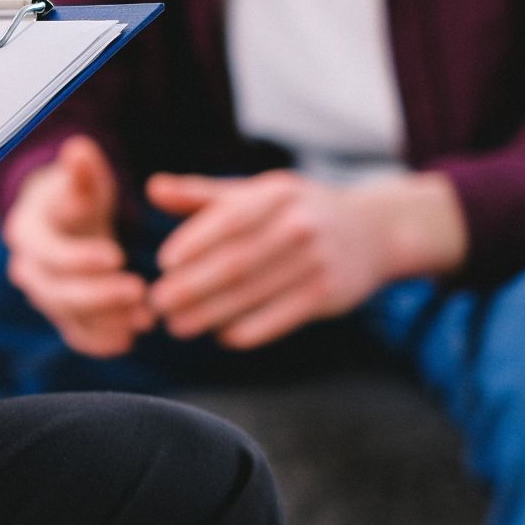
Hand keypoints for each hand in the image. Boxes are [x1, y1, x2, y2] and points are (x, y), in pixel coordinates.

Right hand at [2, 135, 153, 356]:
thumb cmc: (75, 195)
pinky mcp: (62, 315)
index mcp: (26, 233)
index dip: (79, 258)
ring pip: (69, 317)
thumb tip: (79, 150)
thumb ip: (82, 172)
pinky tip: (130, 339)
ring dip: (106, 320)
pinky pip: (77, 334)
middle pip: (57, 292)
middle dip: (98, 296)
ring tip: (145, 317)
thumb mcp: (81, 180)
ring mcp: (44, 296)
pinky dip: (102, 341)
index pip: (48, 252)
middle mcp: (28, 270)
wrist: (67, 221)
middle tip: (139, 291)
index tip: (116, 256)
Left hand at [146, 169, 465, 349]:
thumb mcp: (257, 192)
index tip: (164, 263)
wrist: (372, 232)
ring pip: (253, 293)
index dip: (195, 242)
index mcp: (276, 194)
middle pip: (237, 261)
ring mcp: (317, 261)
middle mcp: (299, 225)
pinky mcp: (328, 294)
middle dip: (192, 287)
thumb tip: (152, 189)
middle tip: (157, 305)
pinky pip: (280, 318)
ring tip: (178, 326)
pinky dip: (248, 330)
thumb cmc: (297, 210)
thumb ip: (202, 194)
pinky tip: (221, 335)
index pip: (229, 218)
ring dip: (210, 314)